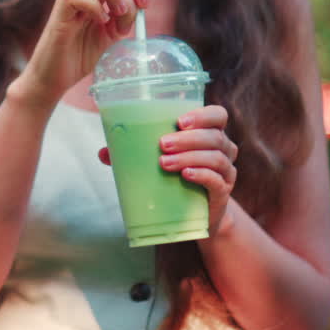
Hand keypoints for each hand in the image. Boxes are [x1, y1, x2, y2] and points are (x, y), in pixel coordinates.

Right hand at [9, 0, 151, 109]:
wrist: (58, 76)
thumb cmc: (83, 54)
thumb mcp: (113, 33)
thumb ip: (126, 17)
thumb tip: (142, 3)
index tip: (146, 2)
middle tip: (135, 11)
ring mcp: (68, 0)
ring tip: (117, 15)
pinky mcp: (58, 13)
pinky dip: (92, 5)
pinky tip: (100, 22)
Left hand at [97, 104, 238, 235]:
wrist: (196, 214)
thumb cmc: (177, 178)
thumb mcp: (160, 162)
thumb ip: (134, 154)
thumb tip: (103, 152)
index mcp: (210, 133)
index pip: (217, 115)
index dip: (202, 115)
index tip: (179, 121)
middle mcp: (223, 149)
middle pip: (214, 136)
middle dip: (187, 138)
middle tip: (162, 144)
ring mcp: (226, 171)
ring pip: (215, 157)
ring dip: (189, 156)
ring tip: (164, 163)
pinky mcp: (223, 191)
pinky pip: (217, 179)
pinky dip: (201, 175)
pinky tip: (185, 175)